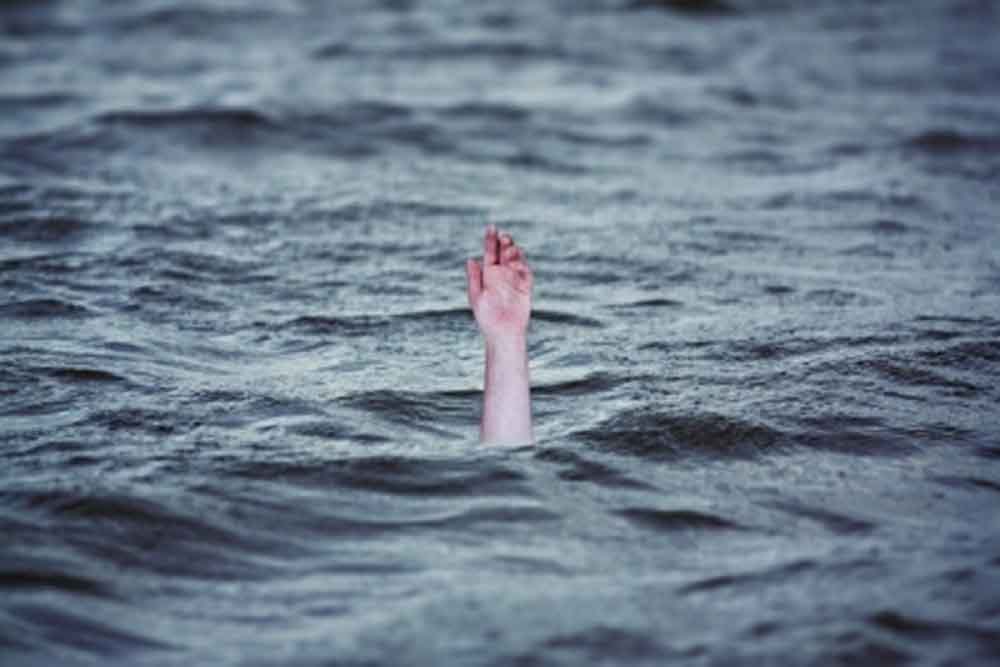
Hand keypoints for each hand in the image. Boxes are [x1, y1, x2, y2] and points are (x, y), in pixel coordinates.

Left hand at [466, 225, 532, 339]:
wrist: (503, 333)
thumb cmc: (486, 317)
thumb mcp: (477, 296)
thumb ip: (474, 278)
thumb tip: (471, 259)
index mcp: (488, 274)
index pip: (490, 252)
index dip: (491, 240)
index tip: (492, 227)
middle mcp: (502, 274)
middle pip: (504, 253)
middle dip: (505, 243)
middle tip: (504, 237)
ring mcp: (514, 280)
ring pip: (516, 260)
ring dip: (514, 253)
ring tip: (510, 251)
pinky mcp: (525, 287)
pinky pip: (526, 273)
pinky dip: (524, 267)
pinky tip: (518, 264)